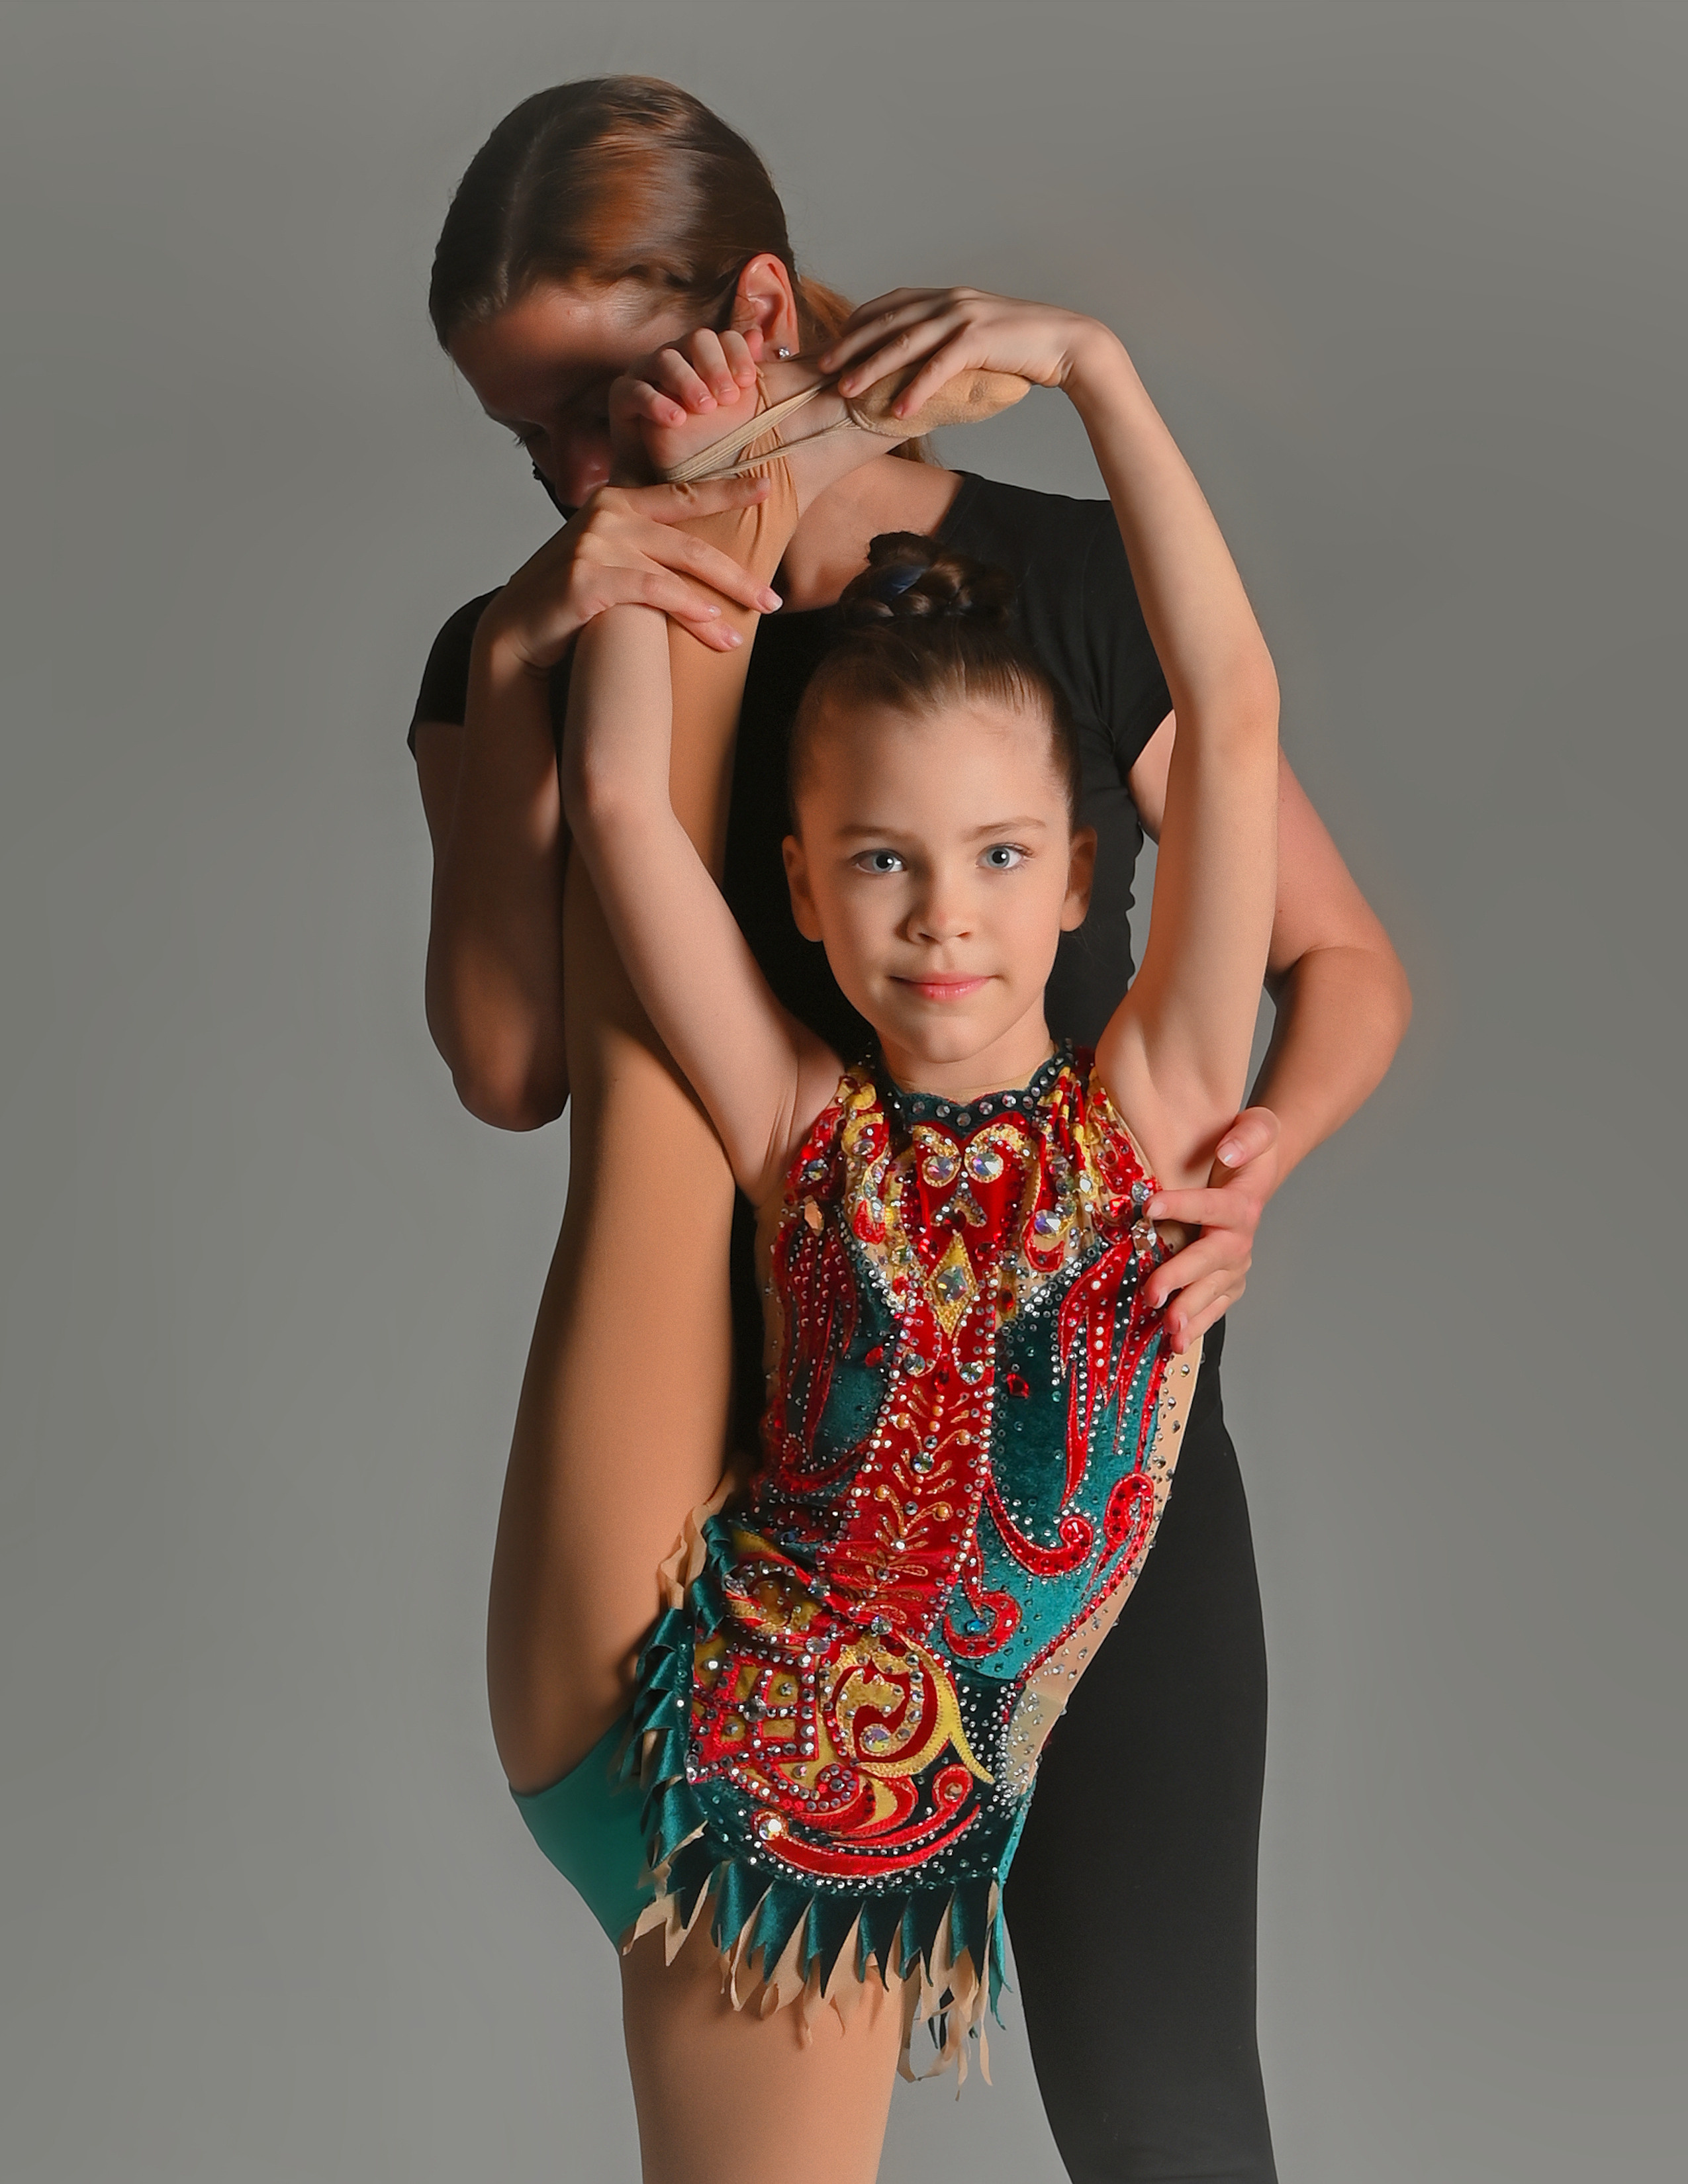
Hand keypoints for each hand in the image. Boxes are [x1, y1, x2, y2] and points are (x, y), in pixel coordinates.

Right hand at [479, 470, 781, 671]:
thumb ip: (642, 545)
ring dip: (716, 605)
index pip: (683, 494)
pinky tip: (711, 626)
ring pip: (676, 569)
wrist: (518, 629)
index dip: (727, 489)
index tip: (766, 488)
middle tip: (773, 601)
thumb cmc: (570, 598)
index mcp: (618, 501)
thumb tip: (694, 553)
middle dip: (736, 576)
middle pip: (690, 541)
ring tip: (743, 636)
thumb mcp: (607, 558)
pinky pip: (651, 589)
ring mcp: (596, 542)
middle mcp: (608, 513)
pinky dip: (685, 607)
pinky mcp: (587, 575)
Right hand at [608, 324, 766, 479]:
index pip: (722, 338)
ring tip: (706, 409)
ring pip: (665, 359)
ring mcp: (644, 372)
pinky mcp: (621, 395)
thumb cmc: (695, 441)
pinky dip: (656, 403)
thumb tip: (757, 337)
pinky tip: (676, 420)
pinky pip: (636, 390)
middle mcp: (673, 356)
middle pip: (696, 340)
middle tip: (729, 398)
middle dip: (715, 366)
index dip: (736, 353)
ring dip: (687, 381)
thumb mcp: (727, 413)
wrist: (655, 473)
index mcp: (700, 357)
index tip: (748, 381)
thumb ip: (739, 377)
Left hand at [816, 286, 1114, 419]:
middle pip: (888, 323)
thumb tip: (914, 363)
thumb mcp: (973, 337)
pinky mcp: (980, 340)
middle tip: (823, 369)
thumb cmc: (1018, 348)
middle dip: (851, 346)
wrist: (1066, 343)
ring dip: (873, 369)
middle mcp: (949, 301)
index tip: (832, 347)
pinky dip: (917, 389)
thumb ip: (943, 340)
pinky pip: (939, 367)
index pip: (888, 305)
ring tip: (847, 392)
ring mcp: (964, 317)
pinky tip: (899, 411)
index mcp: (944, 297)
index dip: (857, 325)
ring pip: (906, 343)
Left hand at [1143, 1107, 1280, 1350]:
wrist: (1259, 1172)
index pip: (1214, 1205)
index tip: (1149, 1206)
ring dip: (1190, 1313)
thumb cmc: (1251, 1147)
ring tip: (1169, 1334)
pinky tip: (1176, 1344)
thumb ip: (1249, 1135)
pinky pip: (1214, 1306)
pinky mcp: (1228, 1281)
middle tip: (1152, 1294)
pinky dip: (1198, 1325)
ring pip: (1213, 1291)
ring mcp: (1235, 1265)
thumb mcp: (1259, 1126)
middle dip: (1182, 1277)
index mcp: (1243, 1202)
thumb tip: (1228, 1151)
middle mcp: (1241, 1239)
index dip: (1183, 1205)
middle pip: (1212, 1260)